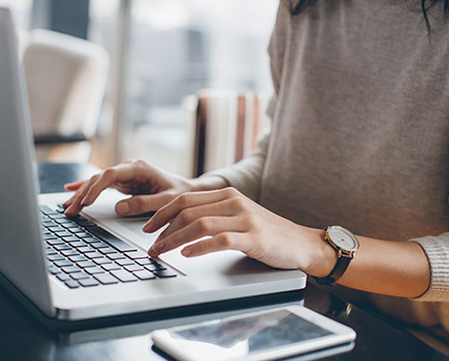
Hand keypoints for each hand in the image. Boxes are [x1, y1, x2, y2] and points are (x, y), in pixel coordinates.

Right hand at [64, 159, 197, 216]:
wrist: (187, 191)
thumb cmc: (180, 194)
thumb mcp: (167, 200)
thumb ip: (145, 204)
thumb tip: (119, 208)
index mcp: (139, 168)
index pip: (111, 174)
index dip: (96, 187)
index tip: (86, 201)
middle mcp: (129, 168)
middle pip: (99, 178)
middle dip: (83, 194)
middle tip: (70, 210)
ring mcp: (125, 175)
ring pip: (97, 182)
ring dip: (81, 194)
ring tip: (67, 207)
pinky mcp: (123, 182)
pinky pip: (100, 185)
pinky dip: (86, 188)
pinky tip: (70, 190)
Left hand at [144, 187, 329, 271]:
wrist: (300, 243)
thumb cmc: (266, 233)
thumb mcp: (238, 216)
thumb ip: (214, 215)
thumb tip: (180, 226)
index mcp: (227, 195)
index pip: (185, 199)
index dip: (162, 213)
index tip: (148, 227)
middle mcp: (234, 202)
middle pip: (188, 210)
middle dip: (163, 228)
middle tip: (150, 245)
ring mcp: (245, 219)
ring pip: (200, 224)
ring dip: (174, 239)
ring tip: (161, 251)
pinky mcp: (254, 237)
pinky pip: (220, 240)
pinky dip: (200, 247)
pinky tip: (187, 254)